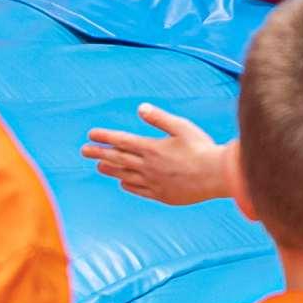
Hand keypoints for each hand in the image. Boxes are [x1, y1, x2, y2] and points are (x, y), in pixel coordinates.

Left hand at [81, 105, 233, 205]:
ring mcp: (154, 182)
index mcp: (152, 148)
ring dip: (110, 170)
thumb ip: (159, 118)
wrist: (218, 176)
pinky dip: (127, 185)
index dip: (105, 137)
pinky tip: (123, 182)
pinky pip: (138, 190)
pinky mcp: (162, 195)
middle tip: (84, 151)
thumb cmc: (202, 148)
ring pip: (125, 175)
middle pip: (118, 159)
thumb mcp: (182, 127)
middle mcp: (148, 166)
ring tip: (99, 166)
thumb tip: (140, 108)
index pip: (122, 141)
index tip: (91, 134)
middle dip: (99, 153)